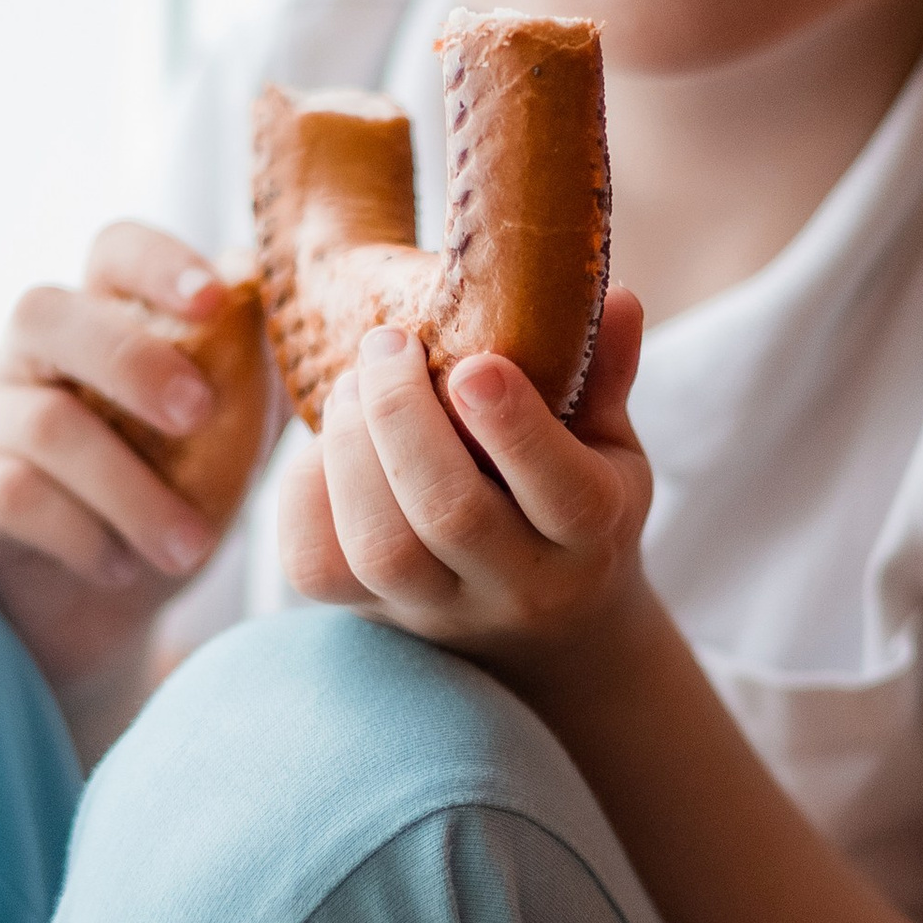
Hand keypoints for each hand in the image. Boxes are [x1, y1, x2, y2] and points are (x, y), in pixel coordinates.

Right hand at [0, 224, 239, 697]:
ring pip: (40, 422)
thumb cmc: (168, 503)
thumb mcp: (229, 441)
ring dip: (129, 488)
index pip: (112, 250)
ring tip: (190, 547)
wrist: (98, 616)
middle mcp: (28, 358)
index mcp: (102, 322)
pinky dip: (81, 534)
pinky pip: (11, 495)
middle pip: (45, 312)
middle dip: (131, 361)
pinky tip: (123, 566)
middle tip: (200, 417)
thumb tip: (298, 301)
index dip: (157, 261)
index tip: (215, 299)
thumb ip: (256, 376)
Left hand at [278, 287, 652, 681]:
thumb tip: (615, 298)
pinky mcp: (367, 613)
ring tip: (350, 386)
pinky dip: (307, 490)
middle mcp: (519, 586)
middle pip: (454, 516)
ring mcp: (438, 609)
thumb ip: (604, 373)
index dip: (517, 429)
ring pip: (382, 549)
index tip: (475, 363)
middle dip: (405, 417)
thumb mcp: (608, 442)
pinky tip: (326, 441)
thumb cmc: (572, 501)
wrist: (543, 625)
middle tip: (387, 344)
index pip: (566, 496)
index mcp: (593, 536)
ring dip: (352, 449)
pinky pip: (317, 565)